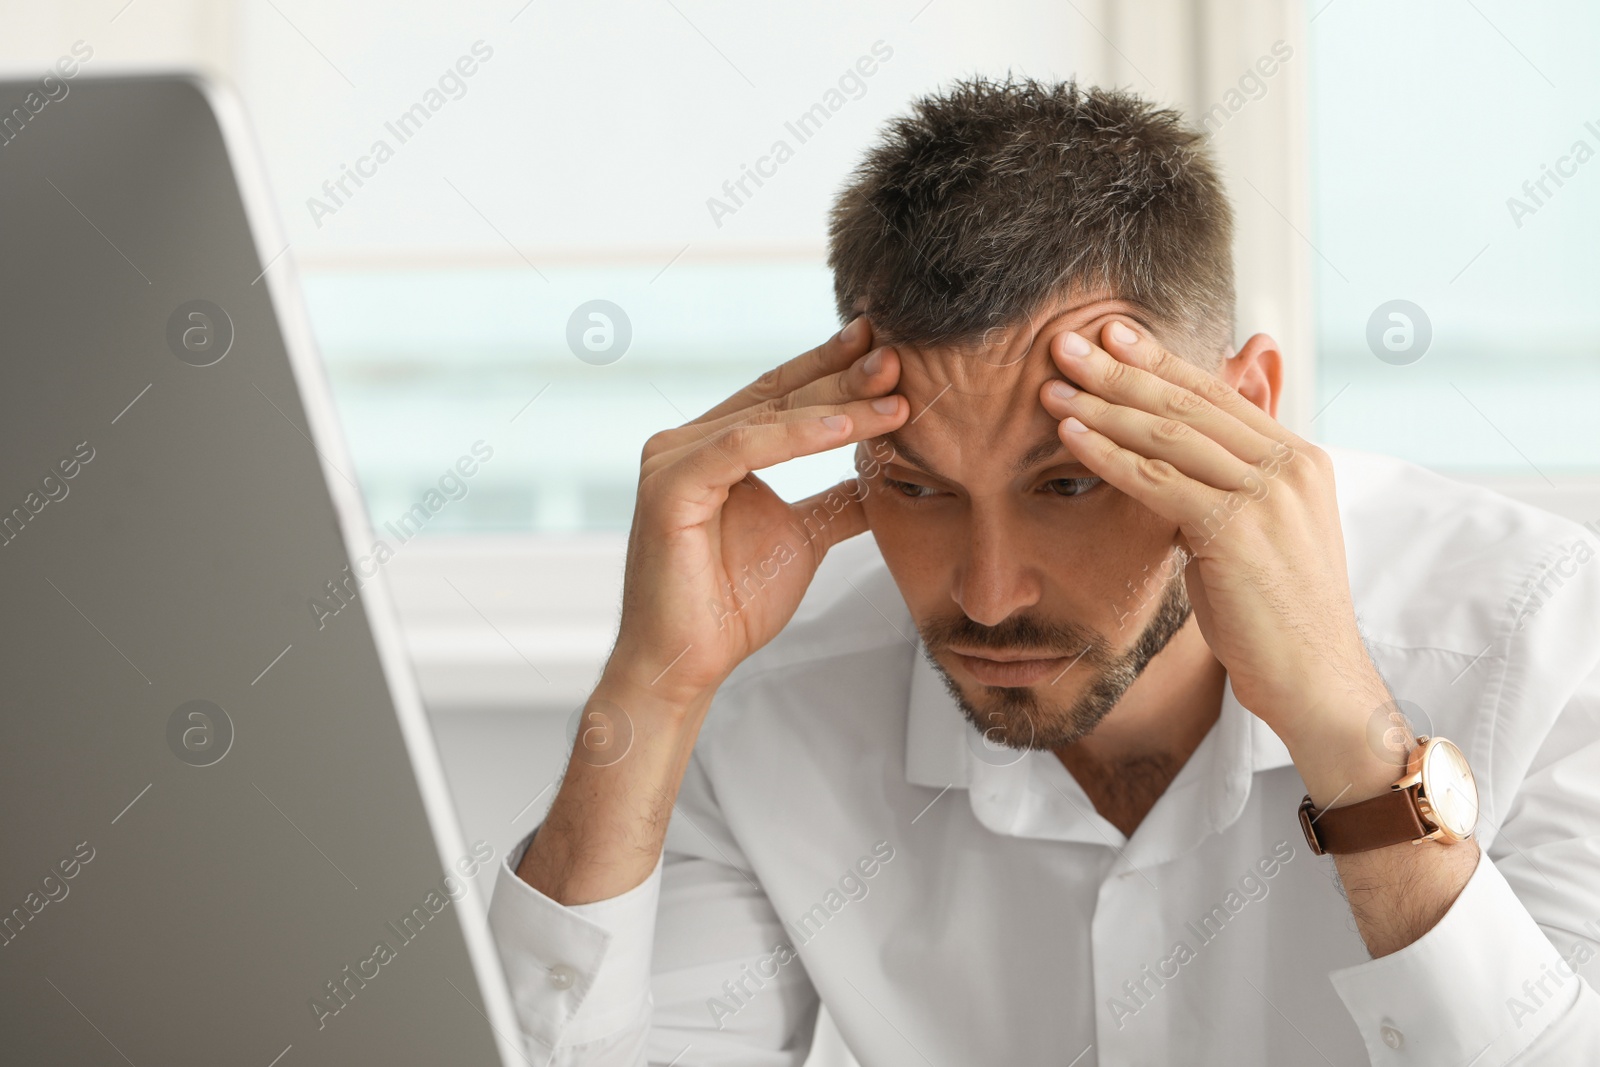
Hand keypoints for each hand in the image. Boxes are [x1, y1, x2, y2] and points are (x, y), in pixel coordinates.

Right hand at [605, 316, 908, 713]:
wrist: (691, 660)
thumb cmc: (733, 603)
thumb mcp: (804, 536)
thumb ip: (836, 500)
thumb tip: (881, 476)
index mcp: (712, 445)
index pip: (781, 393)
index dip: (833, 367)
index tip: (887, 347)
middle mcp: (685, 442)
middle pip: (779, 397)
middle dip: (844, 375)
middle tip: (898, 356)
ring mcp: (672, 459)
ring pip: (768, 417)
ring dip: (835, 402)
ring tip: (891, 394)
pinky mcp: (670, 485)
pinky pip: (744, 446)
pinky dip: (797, 436)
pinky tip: (846, 426)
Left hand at [1037, 320, 1388, 765]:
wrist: (1314, 681)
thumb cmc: (1274, 616)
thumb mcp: (1253, 535)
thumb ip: (1223, 486)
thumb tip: (1172, 456)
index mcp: (1299, 459)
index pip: (1218, 394)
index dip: (1161, 361)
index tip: (1114, 336)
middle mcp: (1290, 465)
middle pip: (1190, 402)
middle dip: (1120, 370)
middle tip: (1066, 342)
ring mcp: (1268, 493)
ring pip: (1170, 434)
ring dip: (1103, 406)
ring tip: (1053, 387)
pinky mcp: (1237, 527)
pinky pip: (1158, 479)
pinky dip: (1108, 455)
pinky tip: (1069, 437)